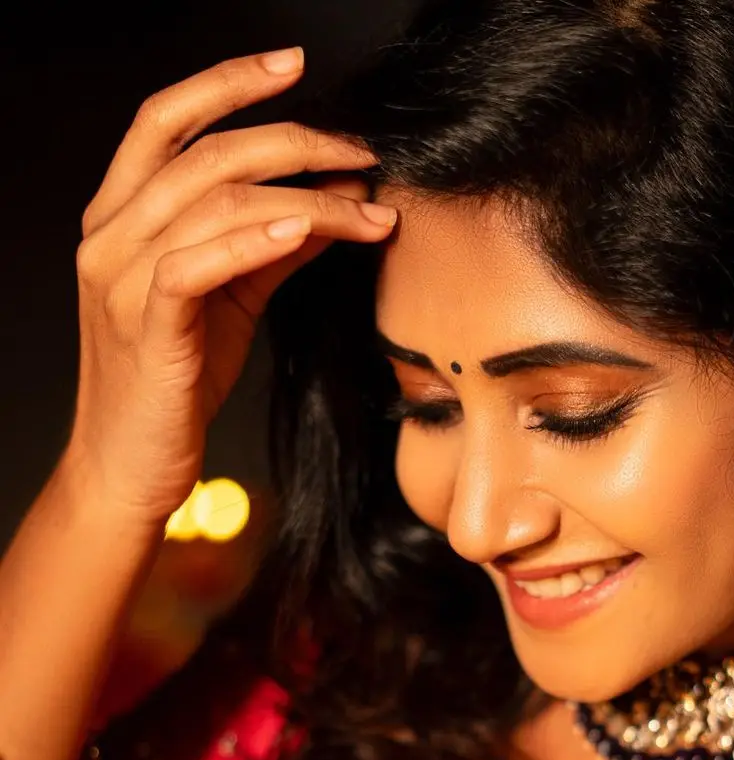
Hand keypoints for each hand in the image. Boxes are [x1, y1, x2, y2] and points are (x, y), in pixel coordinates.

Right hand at [65, 48, 393, 524]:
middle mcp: (109, 235)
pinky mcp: (144, 329)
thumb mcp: (230, 301)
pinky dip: (252, 240)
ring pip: (212, 203)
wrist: (131, 463)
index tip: (293, 64)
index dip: (227, 81)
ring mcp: (119, 280)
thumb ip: (271, 246)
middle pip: (204, 153)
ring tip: (365, 206)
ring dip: (305, 198)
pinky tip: (305, 229)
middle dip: (294, 142)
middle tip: (360, 154)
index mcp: (121, 216)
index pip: (166, 119)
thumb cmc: (177, 381)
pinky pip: (194, 265)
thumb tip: (336, 203)